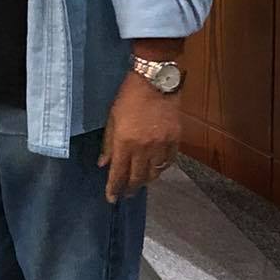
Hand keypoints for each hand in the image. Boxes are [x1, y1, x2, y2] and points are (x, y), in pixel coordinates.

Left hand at [97, 67, 180, 202]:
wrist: (155, 81)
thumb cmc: (128, 96)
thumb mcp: (112, 118)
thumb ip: (108, 144)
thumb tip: (103, 164)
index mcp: (125, 142)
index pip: (119, 173)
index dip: (114, 189)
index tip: (111, 199)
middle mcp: (144, 148)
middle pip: (138, 178)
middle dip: (130, 189)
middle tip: (126, 194)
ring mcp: (162, 145)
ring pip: (155, 173)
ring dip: (146, 180)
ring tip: (140, 182)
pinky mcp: (175, 139)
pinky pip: (169, 162)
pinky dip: (161, 168)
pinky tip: (156, 169)